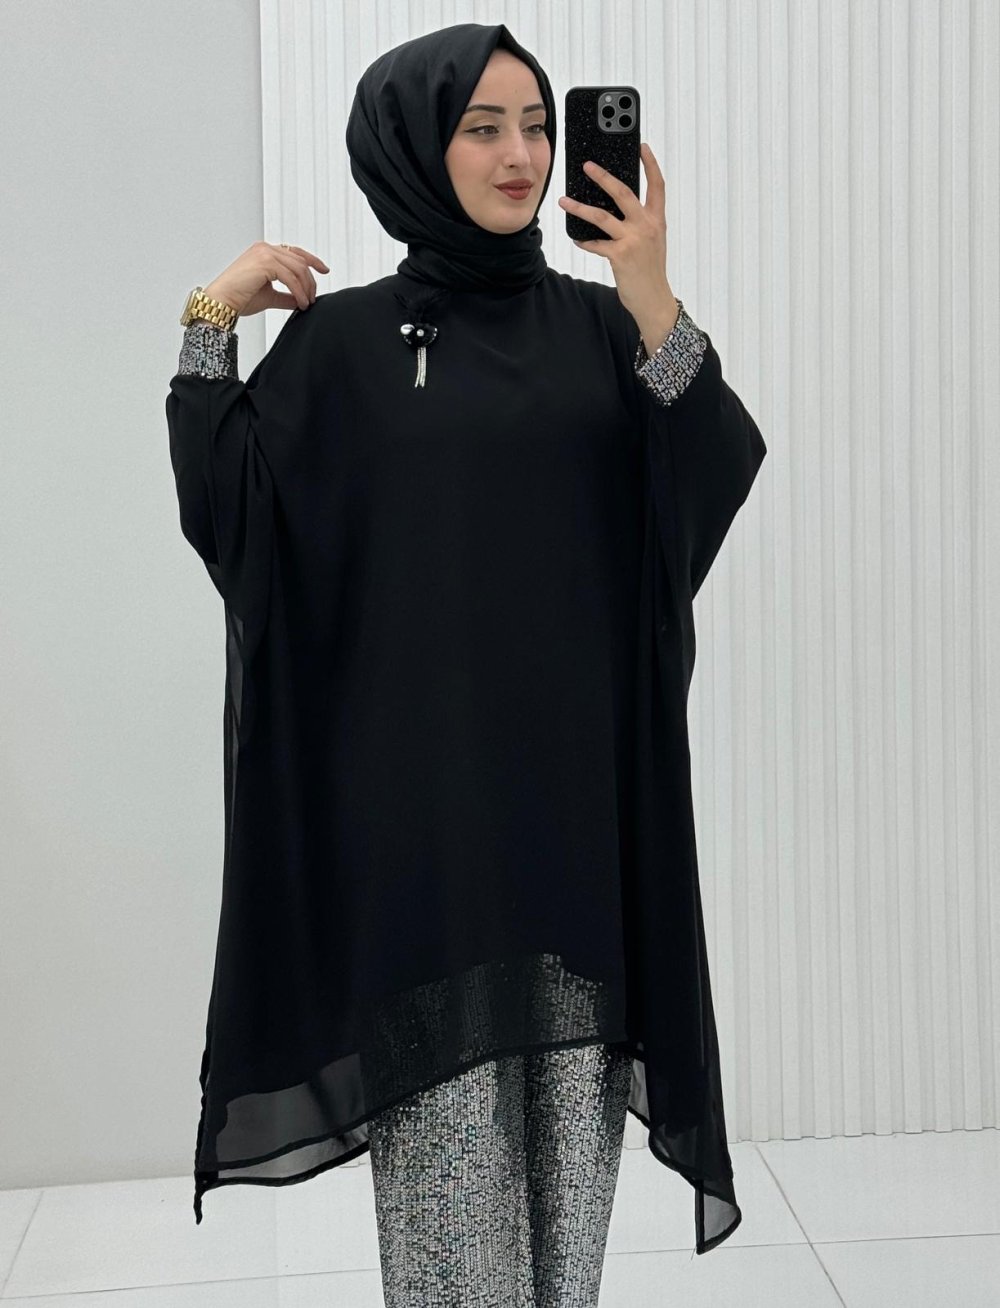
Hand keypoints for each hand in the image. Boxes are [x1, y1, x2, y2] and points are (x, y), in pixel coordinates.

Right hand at [203, 242, 329, 317]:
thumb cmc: (239, 298)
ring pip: (298, 268)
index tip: (324, 270)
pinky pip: (291, 277)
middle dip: (310, 281)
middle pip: (300, 261)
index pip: (295, 252)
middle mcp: (265, 248)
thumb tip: (301, 300)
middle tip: (312, 298)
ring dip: (306, 288)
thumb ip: (286, 295)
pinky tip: (301, 303)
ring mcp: (265, 253)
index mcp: (264, 251)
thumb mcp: (270, 296)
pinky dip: (299, 291)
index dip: (312, 260)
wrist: (222, 302)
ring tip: (307, 303)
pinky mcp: (265, 263)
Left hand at [557, 142, 670, 318]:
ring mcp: (633, 240)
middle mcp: (646, 226)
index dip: (650, 164)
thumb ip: (640, 223)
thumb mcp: (652, 242)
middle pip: (623, 192)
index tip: (642, 146)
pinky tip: (577, 239)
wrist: (654, 299)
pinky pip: (596, 244)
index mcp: (657, 220)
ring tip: (564, 201)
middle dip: (603, 176)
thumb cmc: (650, 271)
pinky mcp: (620, 256)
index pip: (657, 185)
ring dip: (579, 207)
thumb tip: (616, 208)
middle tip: (587, 165)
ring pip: (601, 216)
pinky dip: (584, 241)